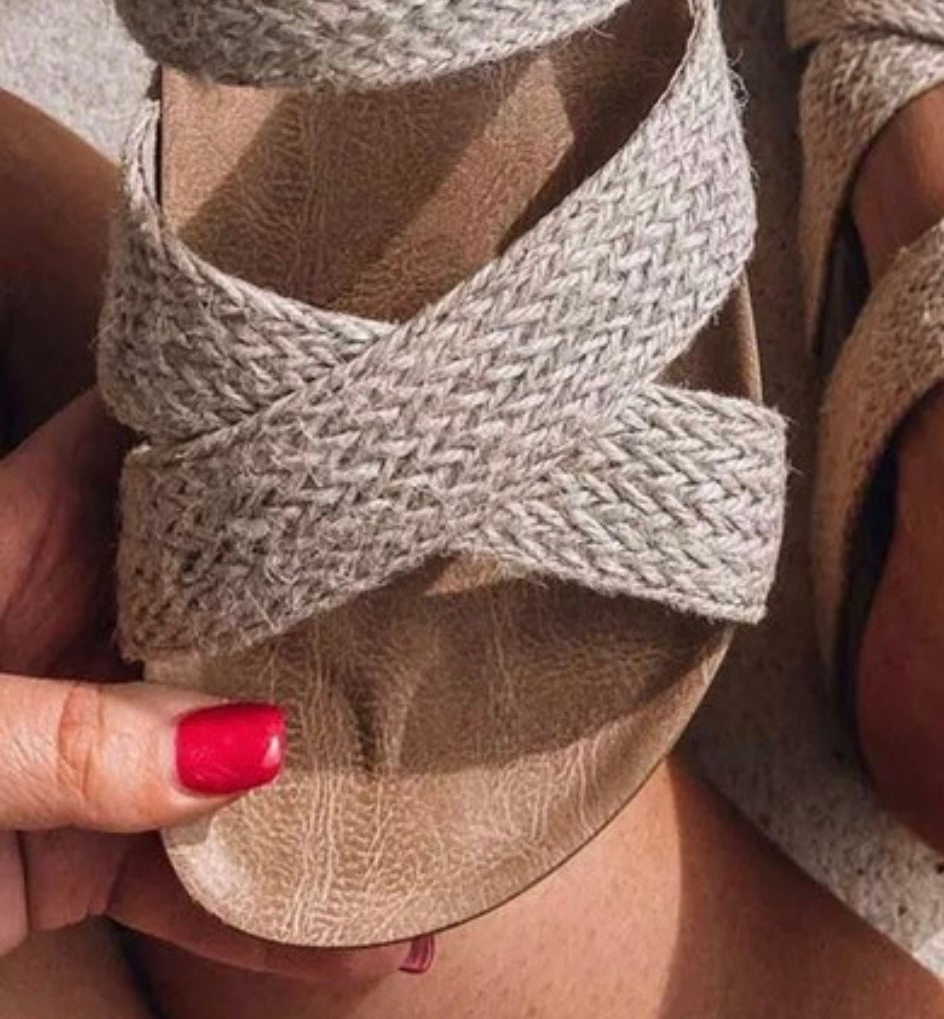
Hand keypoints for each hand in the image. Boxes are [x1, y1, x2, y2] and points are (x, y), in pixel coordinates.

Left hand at [0, 388, 429, 979]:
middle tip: (481, 632)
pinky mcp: (79, 843)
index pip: (163, 437)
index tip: (383, 406)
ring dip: (334, 797)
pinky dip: (270, 921)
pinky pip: (195, 874)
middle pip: (239, 593)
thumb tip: (244, 748)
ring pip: (238, 744)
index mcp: (21, 538)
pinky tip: (364, 952)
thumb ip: (66, 743)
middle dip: (350, 620)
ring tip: (449, 833)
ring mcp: (84, 731)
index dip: (268, 410)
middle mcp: (72, 616)